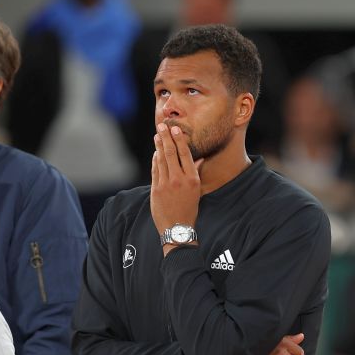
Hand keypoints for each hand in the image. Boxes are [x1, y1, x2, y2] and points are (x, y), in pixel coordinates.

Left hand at [151, 123, 202, 251]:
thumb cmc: (189, 209)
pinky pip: (155, 170)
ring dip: (159, 146)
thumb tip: (199, 159)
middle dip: (166, 138)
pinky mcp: (156, 189)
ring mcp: (166, 184)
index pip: (185, 154)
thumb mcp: (197, 191)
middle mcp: (179, 180)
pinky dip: (155, 160)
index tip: (175, 130)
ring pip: (161, 160)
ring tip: (157, 135)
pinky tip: (156, 152)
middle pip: (171, 153)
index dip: (179, 140)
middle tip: (162, 126)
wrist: (177, 228)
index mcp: (192, 179)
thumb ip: (196, 173)